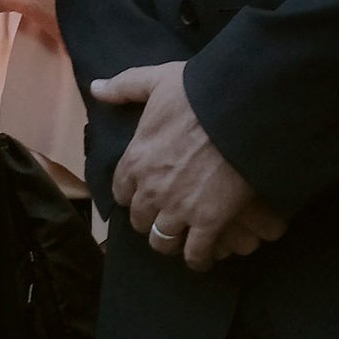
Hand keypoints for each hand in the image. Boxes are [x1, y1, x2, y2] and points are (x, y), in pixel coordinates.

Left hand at [89, 61, 287, 270]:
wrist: (242, 107)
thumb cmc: (200, 92)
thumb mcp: (158, 81)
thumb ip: (125, 86)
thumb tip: (96, 88)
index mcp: (135, 160)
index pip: (121, 191)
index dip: (134, 192)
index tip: (146, 191)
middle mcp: (150, 190)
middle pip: (140, 220)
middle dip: (151, 218)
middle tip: (168, 214)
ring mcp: (178, 208)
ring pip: (163, 241)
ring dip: (171, 240)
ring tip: (184, 237)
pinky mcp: (208, 221)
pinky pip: (196, 253)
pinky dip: (199, 258)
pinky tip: (205, 256)